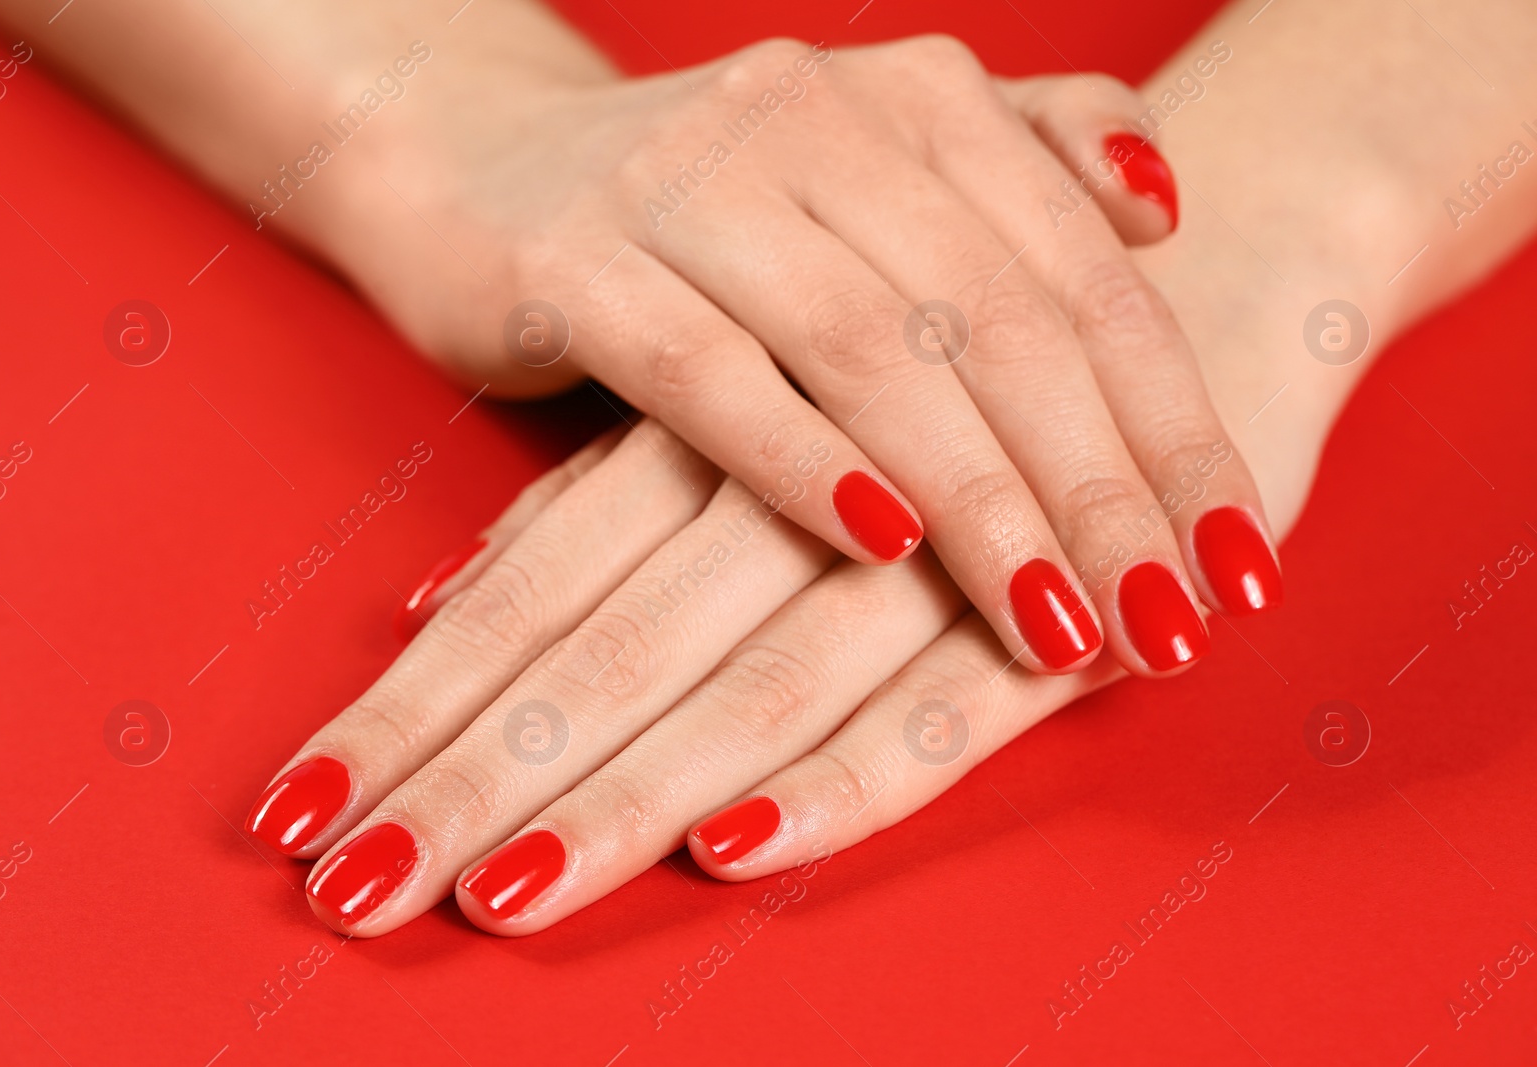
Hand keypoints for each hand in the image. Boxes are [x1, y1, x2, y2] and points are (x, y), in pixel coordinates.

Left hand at [244, 418, 1103, 935]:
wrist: (1179, 288)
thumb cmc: (926, 367)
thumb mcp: (744, 418)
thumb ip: (595, 501)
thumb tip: (432, 597)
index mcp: (708, 441)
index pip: (528, 593)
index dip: (416, 705)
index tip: (308, 811)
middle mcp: (792, 496)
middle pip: (603, 651)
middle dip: (473, 777)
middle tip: (354, 889)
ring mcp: (925, 556)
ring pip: (743, 690)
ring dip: (618, 799)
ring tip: (496, 895)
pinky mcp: (1050, 617)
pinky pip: (936, 712)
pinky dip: (842, 778)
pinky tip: (739, 846)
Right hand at [327, 40, 1281, 678]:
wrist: (476, 154)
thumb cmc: (705, 201)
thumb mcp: (871, 167)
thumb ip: (1025, 165)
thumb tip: (1166, 213)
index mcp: (918, 102)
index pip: (1086, 278)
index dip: (1174, 425)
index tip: (1241, 559)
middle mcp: (820, 118)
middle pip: (996, 320)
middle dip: (1098, 487)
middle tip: (1171, 622)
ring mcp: (693, 181)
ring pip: (869, 351)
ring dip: (977, 497)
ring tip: (1057, 623)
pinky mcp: (577, 258)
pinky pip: (705, 369)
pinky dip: (796, 457)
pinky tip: (878, 543)